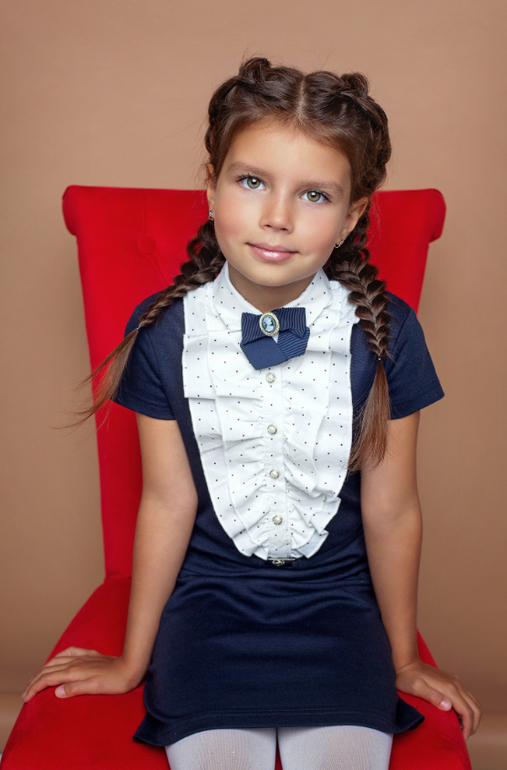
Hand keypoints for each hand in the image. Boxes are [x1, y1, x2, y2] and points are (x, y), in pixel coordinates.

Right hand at [21, 647, 143, 702]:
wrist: (131, 667)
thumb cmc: (116, 682)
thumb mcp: (96, 688)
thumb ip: (75, 689)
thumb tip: (56, 692)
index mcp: (75, 672)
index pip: (48, 679)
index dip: (35, 687)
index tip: (26, 697)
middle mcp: (76, 663)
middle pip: (48, 670)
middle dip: (35, 680)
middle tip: (26, 692)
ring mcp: (82, 657)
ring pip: (56, 661)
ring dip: (43, 669)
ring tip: (36, 678)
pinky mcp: (90, 655)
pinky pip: (69, 652)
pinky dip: (58, 657)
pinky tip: (57, 659)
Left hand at [395, 659, 481, 740]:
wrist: (405, 662)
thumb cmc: (407, 677)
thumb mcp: (416, 688)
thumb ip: (432, 696)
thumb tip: (449, 706)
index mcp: (449, 688)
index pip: (468, 712)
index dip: (468, 728)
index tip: (462, 739)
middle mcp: (456, 684)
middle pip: (475, 708)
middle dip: (473, 725)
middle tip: (464, 737)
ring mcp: (455, 681)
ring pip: (473, 702)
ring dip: (472, 718)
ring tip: (462, 729)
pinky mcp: (453, 681)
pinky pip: (467, 697)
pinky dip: (468, 710)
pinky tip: (458, 717)